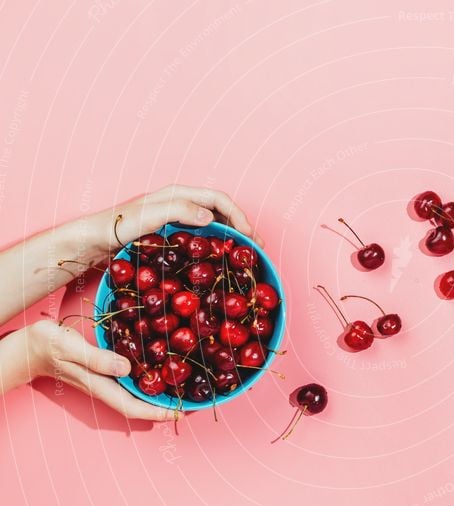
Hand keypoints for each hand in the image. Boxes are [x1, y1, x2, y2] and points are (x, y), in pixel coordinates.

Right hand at [22, 320, 178, 420]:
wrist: (30, 346)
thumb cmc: (48, 345)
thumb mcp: (70, 347)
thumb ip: (97, 358)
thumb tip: (127, 369)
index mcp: (98, 385)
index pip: (132, 406)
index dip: (156, 412)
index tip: (178, 413)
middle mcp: (103, 386)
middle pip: (138, 404)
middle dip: (162, 407)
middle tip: (188, 403)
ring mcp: (103, 380)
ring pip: (134, 394)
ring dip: (156, 395)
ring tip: (180, 391)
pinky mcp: (103, 370)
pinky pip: (129, 382)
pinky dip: (145, 381)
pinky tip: (158, 374)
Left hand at [89, 184, 264, 257]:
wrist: (95, 239)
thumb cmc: (119, 226)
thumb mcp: (150, 216)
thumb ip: (179, 211)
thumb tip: (211, 218)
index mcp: (180, 194)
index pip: (220, 199)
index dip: (239, 215)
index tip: (250, 235)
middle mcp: (182, 204)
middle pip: (222, 211)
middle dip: (242, 227)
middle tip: (256, 248)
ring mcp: (179, 220)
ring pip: (215, 224)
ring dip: (233, 237)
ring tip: (245, 255)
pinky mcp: (174, 235)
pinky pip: (204, 237)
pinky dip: (218, 246)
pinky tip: (222, 260)